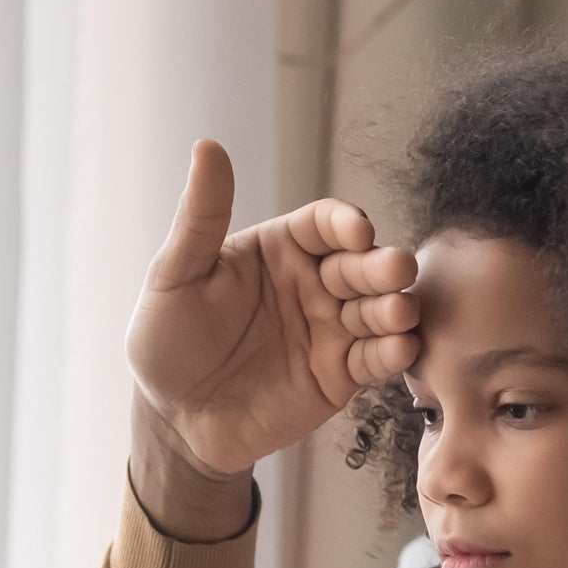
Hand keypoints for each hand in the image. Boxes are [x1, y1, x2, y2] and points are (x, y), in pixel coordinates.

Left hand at [128, 140, 419, 482]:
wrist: (174, 421)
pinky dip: (392, 352)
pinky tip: (401, 346)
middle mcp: (312, 283)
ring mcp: (330, 330)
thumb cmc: (166, 342)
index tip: (356, 232)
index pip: (324, 225)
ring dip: (394, 308)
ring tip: (399, 312)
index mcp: (279, 250)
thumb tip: (208, 146)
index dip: (344, 224)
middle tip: (394, 269)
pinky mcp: (339, 375)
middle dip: (381, 266)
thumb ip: (200, 217)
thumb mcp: (175, 276)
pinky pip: (374, 359)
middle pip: (360, 265)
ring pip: (375, 310)